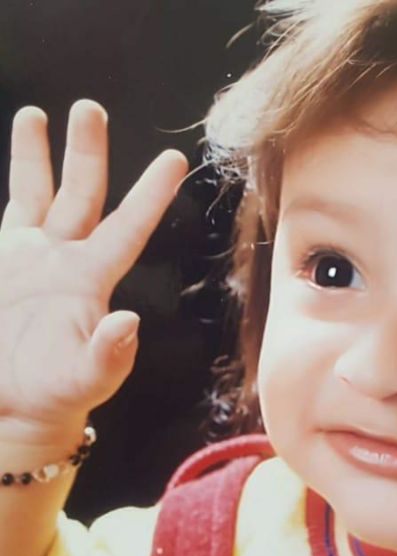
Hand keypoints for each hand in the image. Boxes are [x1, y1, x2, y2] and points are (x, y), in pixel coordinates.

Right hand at [0, 99, 187, 443]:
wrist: (14, 403)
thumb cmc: (57, 395)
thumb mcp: (86, 379)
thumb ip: (109, 355)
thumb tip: (129, 323)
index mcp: (93, 278)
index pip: (129, 226)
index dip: (151, 194)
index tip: (175, 159)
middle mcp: (66, 259)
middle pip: (81, 193)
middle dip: (85, 151)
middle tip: (89, 107)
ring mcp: (31, 257)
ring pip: (38, 194)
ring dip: (36, 155)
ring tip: (37, 113)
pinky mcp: (0, 262)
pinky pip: (7, 214)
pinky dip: (11, 187)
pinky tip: (13, 156)